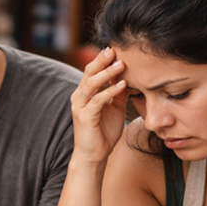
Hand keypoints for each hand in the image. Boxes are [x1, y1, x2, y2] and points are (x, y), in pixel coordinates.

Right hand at [70, 47, 128, 164]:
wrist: (94, 156)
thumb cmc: (103, 133)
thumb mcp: (115, 109)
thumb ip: (118, 93)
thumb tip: (126, 77)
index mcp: (85, 94)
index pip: (92, 71)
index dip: (103, 60)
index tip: (117, 49)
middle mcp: (79, 97)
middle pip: (89, 73)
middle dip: (101, 60)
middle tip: (114, 49)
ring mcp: (80, 107)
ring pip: (91, 84)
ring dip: (107, 73)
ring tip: (121, 64)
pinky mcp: (84, 117)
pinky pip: (97, 100)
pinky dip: (109, 91)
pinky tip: (121, 85)